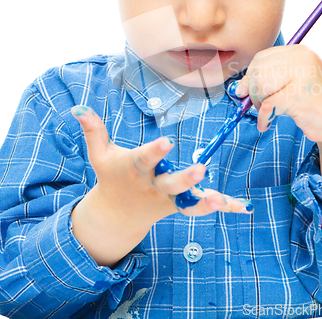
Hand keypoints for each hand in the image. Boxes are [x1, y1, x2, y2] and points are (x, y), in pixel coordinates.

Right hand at [70, 105, 252, 266]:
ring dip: (205, 201)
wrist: (117, 215)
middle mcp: (154, 186)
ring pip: (188, 201)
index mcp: (135, 170)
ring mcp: (168, 198)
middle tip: (201, 170)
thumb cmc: (111, 176)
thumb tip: (78, 107)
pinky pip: (201, 206)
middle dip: (185, 179)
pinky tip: (243, 207)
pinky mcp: (180, 204)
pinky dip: (222, 205)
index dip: (155, 151)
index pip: (145, 159)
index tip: (167, 141)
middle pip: (171, 184)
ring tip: (221, 200)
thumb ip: (93, 130)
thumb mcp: (100, 155)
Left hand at [234, 45, 321, 181]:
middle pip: (259, 70)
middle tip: (259, 106)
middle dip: (253, 91)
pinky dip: (263, 118)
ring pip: (261, 85)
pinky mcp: (298, 96)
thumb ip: (268, 79)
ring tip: (267, 113)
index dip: (251, 76)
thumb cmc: (313, 104)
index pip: (262, 57)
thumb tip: (238, 88)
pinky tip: (267, 124)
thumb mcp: (291, 84)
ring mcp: (303, 76)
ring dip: (258, 103)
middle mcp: (303, 59)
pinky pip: (267, 105)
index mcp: (301, 52)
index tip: (248, 91)